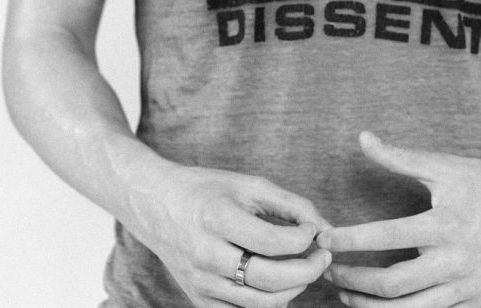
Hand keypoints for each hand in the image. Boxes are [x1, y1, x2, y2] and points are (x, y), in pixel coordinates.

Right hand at [131, 163, 332, 307]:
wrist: (156, 204)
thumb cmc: (208, 190)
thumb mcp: (248, 185)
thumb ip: (290, 204)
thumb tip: (324, 228)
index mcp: (216, 219)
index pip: (271, 242)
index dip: (303, 240)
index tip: (315, 230)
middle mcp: (206, 255)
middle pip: (269, 279)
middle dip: (308, 270)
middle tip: (323, 256)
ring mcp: (200, 283)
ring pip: (260, 304)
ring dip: (294, 289)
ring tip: (305, 269)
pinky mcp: (198, 300)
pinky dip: (269, 304)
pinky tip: (281, 285)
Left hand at [316, 132, 480, 307]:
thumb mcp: (443, 165)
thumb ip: (399, 157)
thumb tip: (362, 137)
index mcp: (445, 224)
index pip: (386, 237)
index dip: (349, 239)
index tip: (322, 237)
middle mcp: (455, 261)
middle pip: (392, 285)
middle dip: (353, 281)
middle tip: (326, 270)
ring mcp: (467, 287)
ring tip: (344, 296)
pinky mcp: (475, 302)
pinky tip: (379, 306)